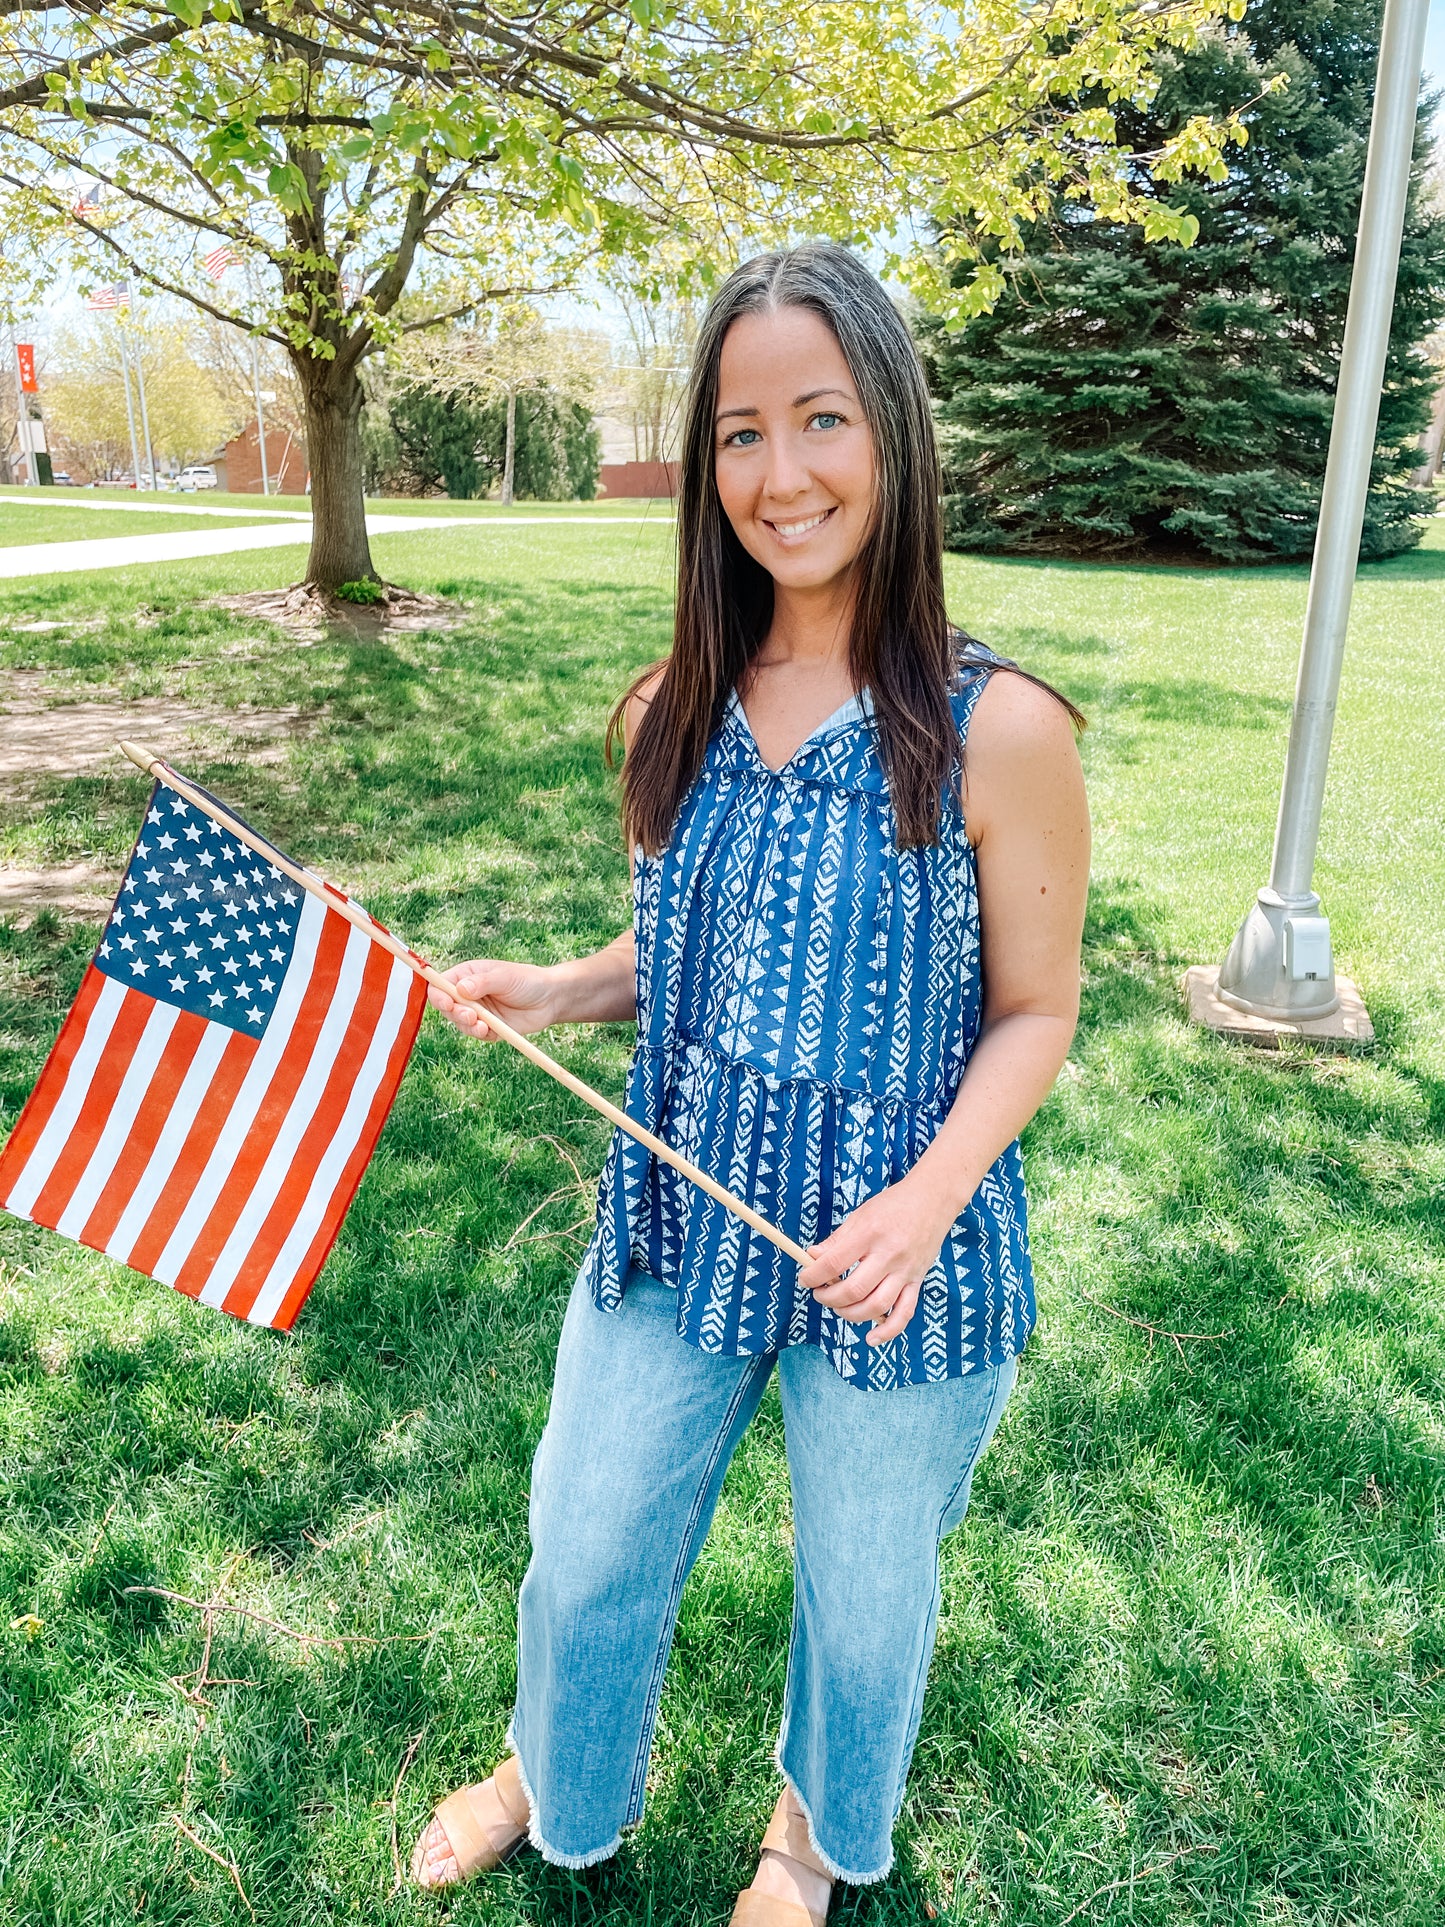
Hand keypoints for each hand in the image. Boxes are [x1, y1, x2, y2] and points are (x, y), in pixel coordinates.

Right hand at [426, 957, 559, 1039]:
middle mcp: (468, 993)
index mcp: (467, 975)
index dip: (439, 995)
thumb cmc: (527, 981)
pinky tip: (490, 1030)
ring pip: (459, 1023)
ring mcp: (477, 1011)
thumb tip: (460, 989)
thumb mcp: (505, 977)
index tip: (448, 1004)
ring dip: (468, 1026)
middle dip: (456, 1013)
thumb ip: (482, 982)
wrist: (550, 999)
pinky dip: (480, 1034)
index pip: (440, 985)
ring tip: (483, 1026)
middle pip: (446, 1006)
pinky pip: (476, 1034)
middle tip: (471, 1016)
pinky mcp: (487, 1027)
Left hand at [798, 1175, 962, 1345]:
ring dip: (851, 1314)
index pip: (834, 1263)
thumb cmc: (894, 1205)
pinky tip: (870, 1338)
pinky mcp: (917, 1281)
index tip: (805, 1279)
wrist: (933, 1199)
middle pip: (854, 1289)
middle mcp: (889, 1255)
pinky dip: (887, 1331)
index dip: (813, 1276)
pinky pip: (904, 1313)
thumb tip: (812, 1258)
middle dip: (829, 1298)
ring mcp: (905, 1271)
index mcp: (870, 1234)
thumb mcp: (860, 1214)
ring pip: (876, 1306)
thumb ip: (836, 1240)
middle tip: (820, 1294)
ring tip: (839, 1308)